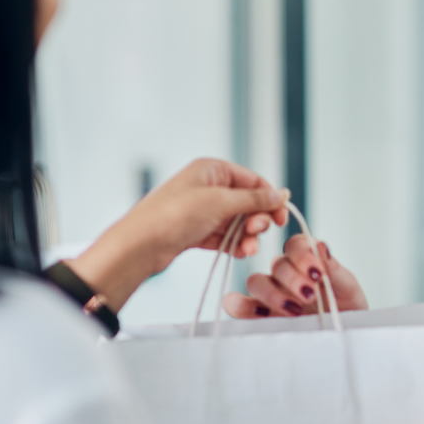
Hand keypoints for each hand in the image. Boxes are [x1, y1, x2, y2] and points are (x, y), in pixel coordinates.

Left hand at [66, 159, 289, 311]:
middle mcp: (208, 187)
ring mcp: (203, 210)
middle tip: (258, 232)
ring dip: (248, 236)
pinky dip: (235, 244)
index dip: (270, 198)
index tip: (281, 218)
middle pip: (248, 203)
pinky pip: (226, 236)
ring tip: (249, 249)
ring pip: (238, 222)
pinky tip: (240, 253)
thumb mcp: (221, 202)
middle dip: (257, 220)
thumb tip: (282, 194)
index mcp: (212, 170)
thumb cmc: (174, 215)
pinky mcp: (197, 231)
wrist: (140, 245)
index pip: (253, 180)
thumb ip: (255, 199)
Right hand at [223, 233, 367, 317]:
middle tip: (310, 295)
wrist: (347, 335)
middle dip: (292, 278)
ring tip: (294, 310)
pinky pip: (241, 306)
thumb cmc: (349, 309)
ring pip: (256, 282)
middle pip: (277, 265)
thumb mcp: (348, 289)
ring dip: (272, 293)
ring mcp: (272, 295)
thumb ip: (334, 269)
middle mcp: (286, 274)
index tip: (317, 272)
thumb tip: (320, 246)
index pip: (295, 245)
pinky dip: (240, 306)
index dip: (302, 255)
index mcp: (307, 261)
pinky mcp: (261, 316)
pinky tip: (250, 310)